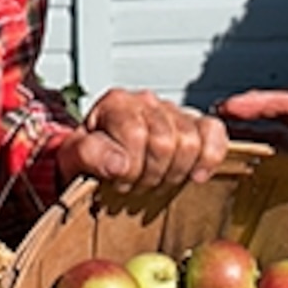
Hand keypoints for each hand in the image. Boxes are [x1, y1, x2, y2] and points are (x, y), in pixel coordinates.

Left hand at [55, 89, 224, 201]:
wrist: (100, 166)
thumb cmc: (88, 161)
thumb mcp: (72, 159)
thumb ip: (88, 154)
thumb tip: (120, 161)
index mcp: (116, 103)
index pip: (135, 134)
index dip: (130, 168)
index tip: (117, 182)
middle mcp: (147, 102)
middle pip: (165, 140)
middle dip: (150, 174)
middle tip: (135, 186)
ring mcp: (174, 113)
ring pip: (191, 141)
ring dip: (173, 172)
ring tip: (156, 182)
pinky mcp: (197, 127)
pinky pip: (215, 133)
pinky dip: (210, 156)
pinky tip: (196, 176)